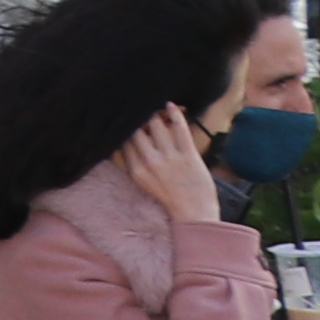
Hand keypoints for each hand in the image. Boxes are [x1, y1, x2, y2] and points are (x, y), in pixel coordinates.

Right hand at [118, 109, 226, 223]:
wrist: (194, 214)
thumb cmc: (170, 198)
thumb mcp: (144, 182)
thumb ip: (135, 162)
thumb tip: (129, 139)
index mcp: (136, 170)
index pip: (124, 140)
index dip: (125, 126)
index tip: (127, 117)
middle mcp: (150, 162)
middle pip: (136, 130)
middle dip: (137, 117)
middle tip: (141, 107)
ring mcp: (169, 158)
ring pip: (156, 125)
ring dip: (155, 113)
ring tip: (156, 107)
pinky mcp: (188, 155)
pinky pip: (179, 128)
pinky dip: (175, 114)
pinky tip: (172, 106)